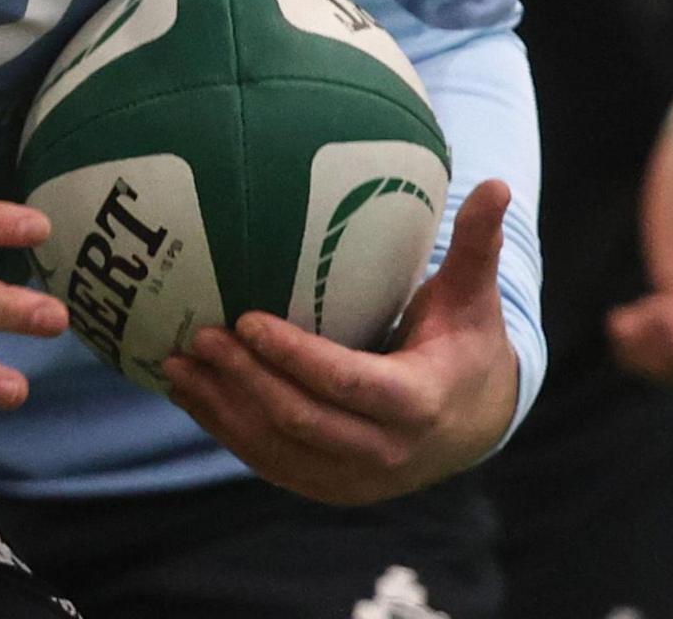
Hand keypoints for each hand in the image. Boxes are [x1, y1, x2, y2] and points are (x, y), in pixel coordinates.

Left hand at [163, 180, 521, 505]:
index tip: (248, 319)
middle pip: (301, 420)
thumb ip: (476, 245)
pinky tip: (190, 392)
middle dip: (245, 379)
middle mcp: (385, 451)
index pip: (348, 383)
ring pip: (276, 450)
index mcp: (418, 402)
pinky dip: (225, 430)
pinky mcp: (328, 488)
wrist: (473, 424)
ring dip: (222, 408)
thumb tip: (496, 185)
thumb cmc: (464, 344)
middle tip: (200, 333)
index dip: (295, 357)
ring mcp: (354, 478)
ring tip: (176, 362)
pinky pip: (269, 464)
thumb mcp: (472, 298)